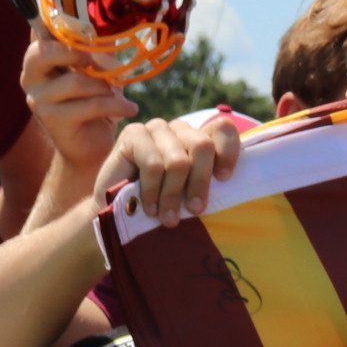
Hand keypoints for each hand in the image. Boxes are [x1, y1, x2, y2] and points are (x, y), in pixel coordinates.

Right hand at [24, 28, 137, 175]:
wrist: (92, 145)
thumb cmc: (96, 102)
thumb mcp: (98, 72)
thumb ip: (97, 51)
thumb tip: (109, 33)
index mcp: (38, 60)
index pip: (39, 32)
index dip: (63, 27)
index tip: (91, 32)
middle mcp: (30, 77)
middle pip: (43, 52)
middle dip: (78, 54)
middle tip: (100, 64)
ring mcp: (38, 100)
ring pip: (76, 81)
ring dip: (106, 86)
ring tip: (118, 94)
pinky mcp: (53, 120)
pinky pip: (90, 105)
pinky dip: (116, 105)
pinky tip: (130, 109)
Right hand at [94, 112, 242, 224]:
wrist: (119, 211)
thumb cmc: (164, 204)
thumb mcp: (193, 192)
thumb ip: (210, 181)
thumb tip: (228, 182)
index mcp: (201, 138)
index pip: (223, 128)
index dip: (228, 152)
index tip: (223, 179)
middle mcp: (180, 129)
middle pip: (202, 146)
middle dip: (200, 183)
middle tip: (194, 210)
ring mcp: (156, 128)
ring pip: (178, 161)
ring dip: (173, 194)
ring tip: (169, 219)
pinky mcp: (133, 134)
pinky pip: (153, 165)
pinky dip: (153, 191)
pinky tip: (150, 208)